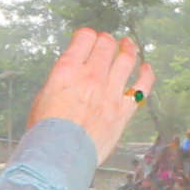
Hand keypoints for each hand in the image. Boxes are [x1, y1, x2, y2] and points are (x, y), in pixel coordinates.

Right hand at [27, 29, 155, 165]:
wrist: (59, 154)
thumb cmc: (46, 130)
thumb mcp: (44, 95)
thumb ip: (62, 80)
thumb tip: (72, 75)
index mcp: (67, 70)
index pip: (84, 38)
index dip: (88, 35)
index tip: (89, 38)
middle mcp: (91, 76)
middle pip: (106, 45)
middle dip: (107, 40)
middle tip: (107, 42)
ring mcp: (110, 92)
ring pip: (126, 59)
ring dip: (128, 48)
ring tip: (128, 45)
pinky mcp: (123, 111)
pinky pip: (141, 87)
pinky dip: (146, 75)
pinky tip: (146, 69)